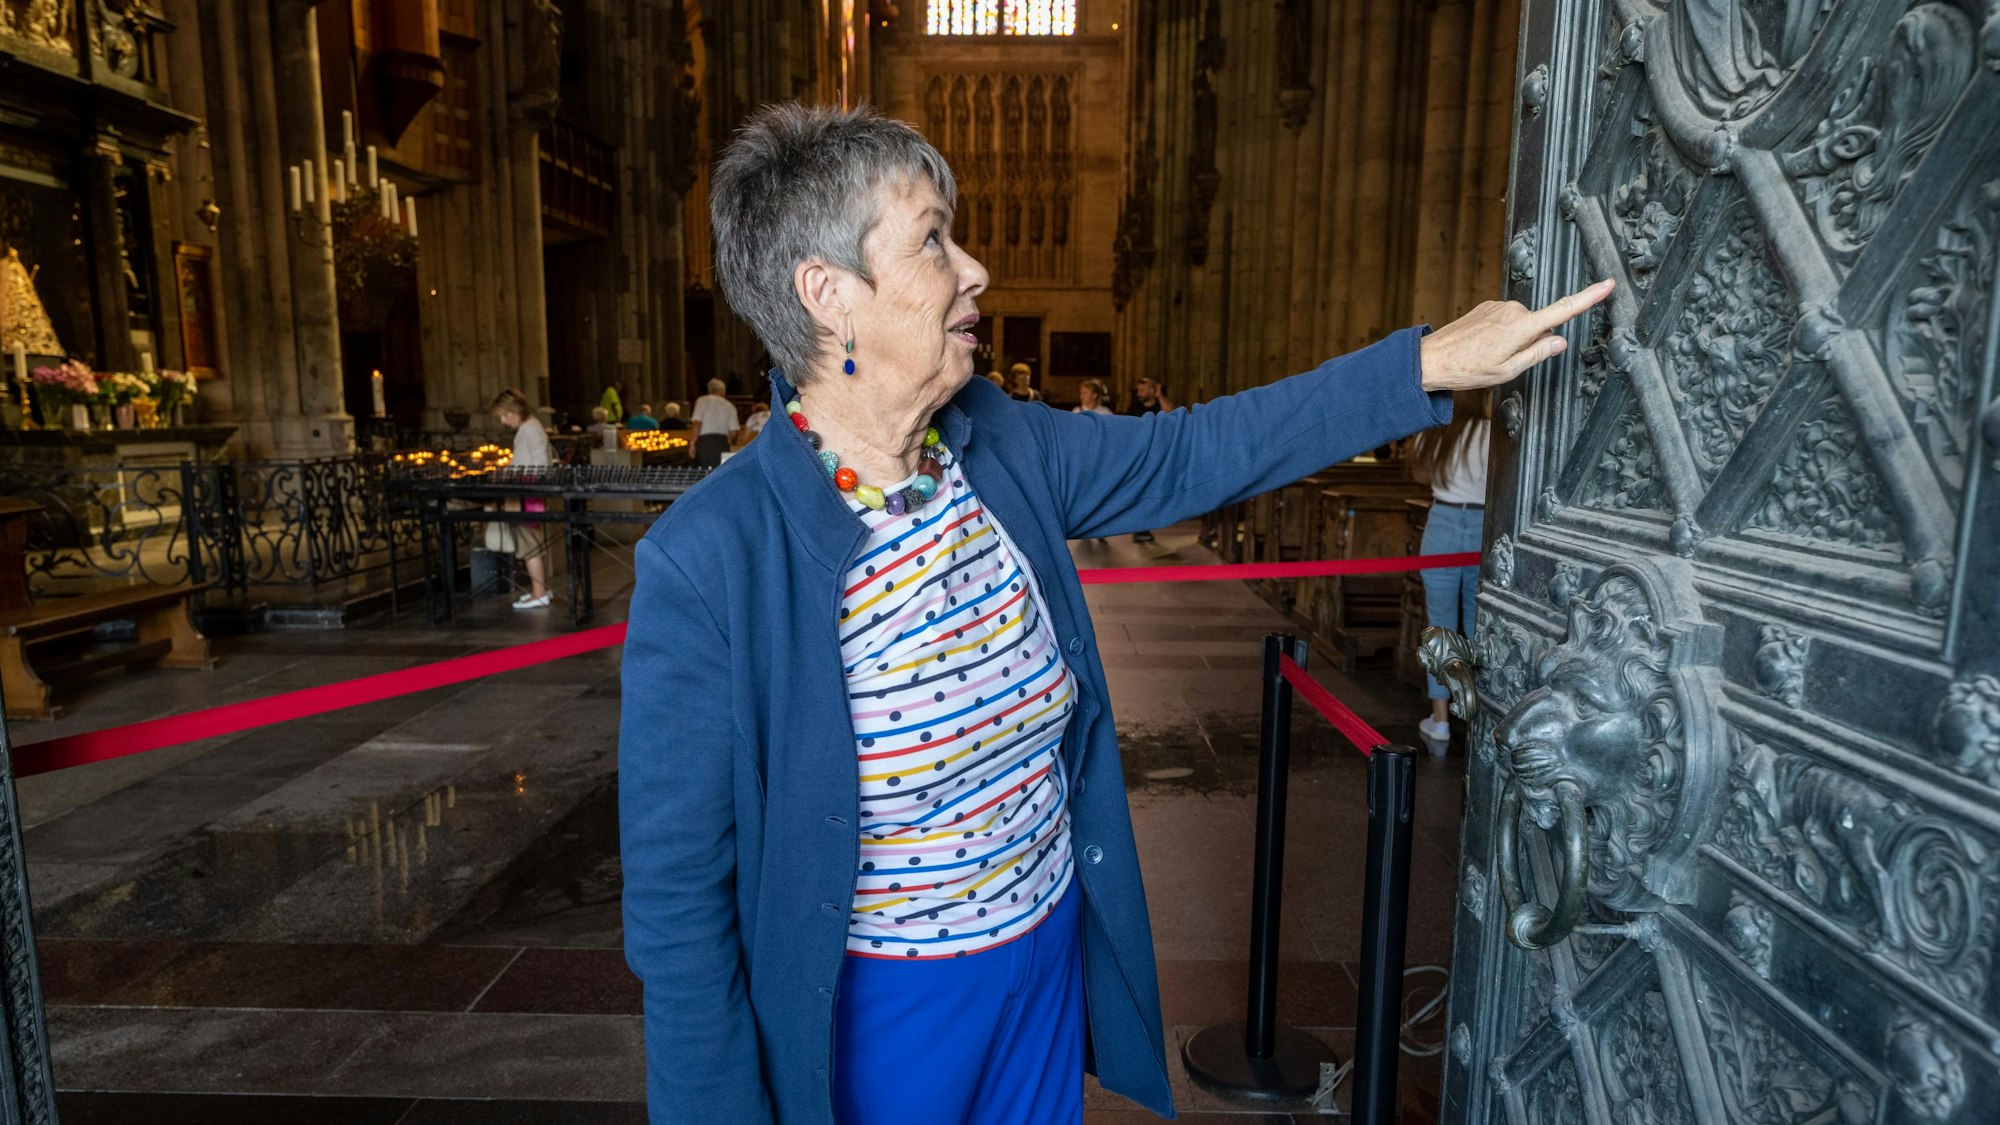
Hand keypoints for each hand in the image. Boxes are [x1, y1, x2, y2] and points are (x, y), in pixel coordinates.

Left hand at [1419, 279, 1614, 391]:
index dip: (1589, 297)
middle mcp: (1512, 310)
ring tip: (1488, 355)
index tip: (1608, 284)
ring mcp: (1498, 306)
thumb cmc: (1468, 369)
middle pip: (1538, 325)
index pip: (1563, 310)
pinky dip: (1501, 333)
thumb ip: (1538, 354)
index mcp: (1522, 327)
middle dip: (1531, 342)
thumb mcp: (1509, 370)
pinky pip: (1505, 320)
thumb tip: (1559, 341)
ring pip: (1521, 324)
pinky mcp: (1487, 306)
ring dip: (1514, 339)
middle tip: (1505, 360)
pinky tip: (1482, 346)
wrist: (1431, 359)